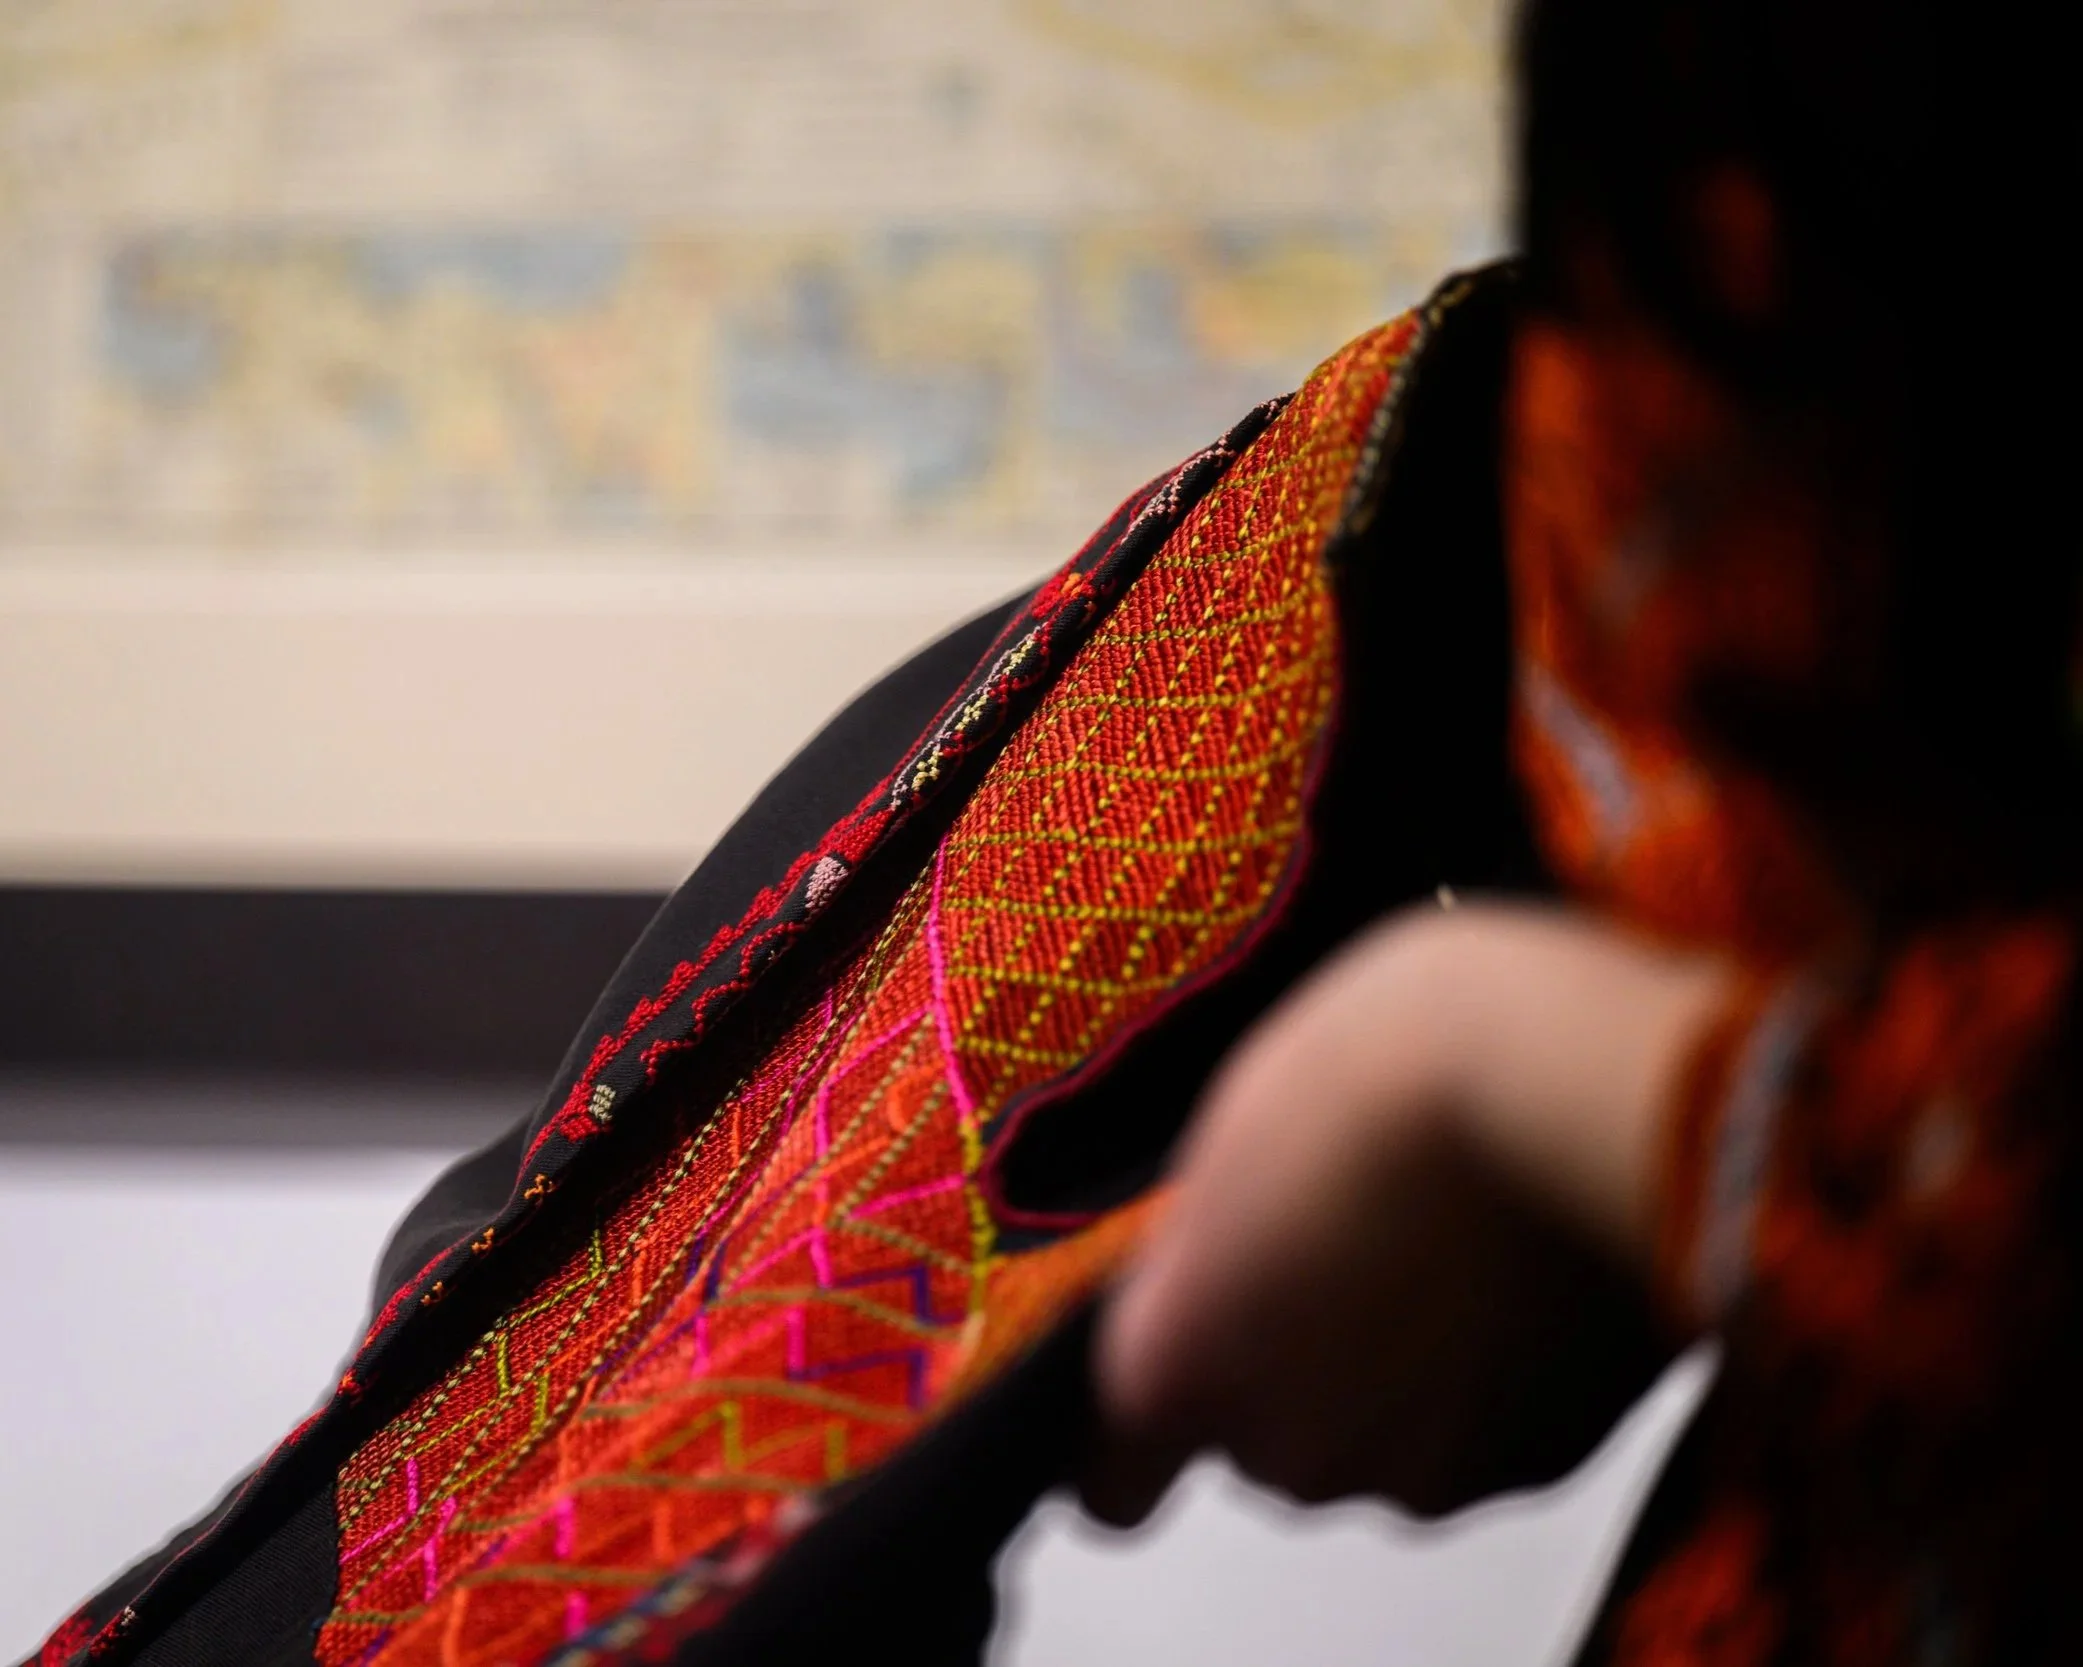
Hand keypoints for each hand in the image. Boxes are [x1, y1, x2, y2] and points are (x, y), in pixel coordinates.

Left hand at [1086, 903, 1727, 1523]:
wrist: (1564, 1081)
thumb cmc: (1379, 1071)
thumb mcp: (1229, 1140)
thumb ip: (1206, 1263)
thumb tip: (1218, 1287)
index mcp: (1179, 1371)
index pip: (1112, 1487)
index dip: (1144, 1441)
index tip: (1180, 1378)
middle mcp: (1288, 1455)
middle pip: (1266, 1450)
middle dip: (1295, 1375)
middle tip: (1347, 1250)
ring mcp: (1422, 1472)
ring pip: (1383, 1450)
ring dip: (1403, 1380)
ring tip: (1447, 1249)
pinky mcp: (1539, 1463)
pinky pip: (1490, 1439)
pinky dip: (1500, 1381)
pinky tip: (1517, 1273)